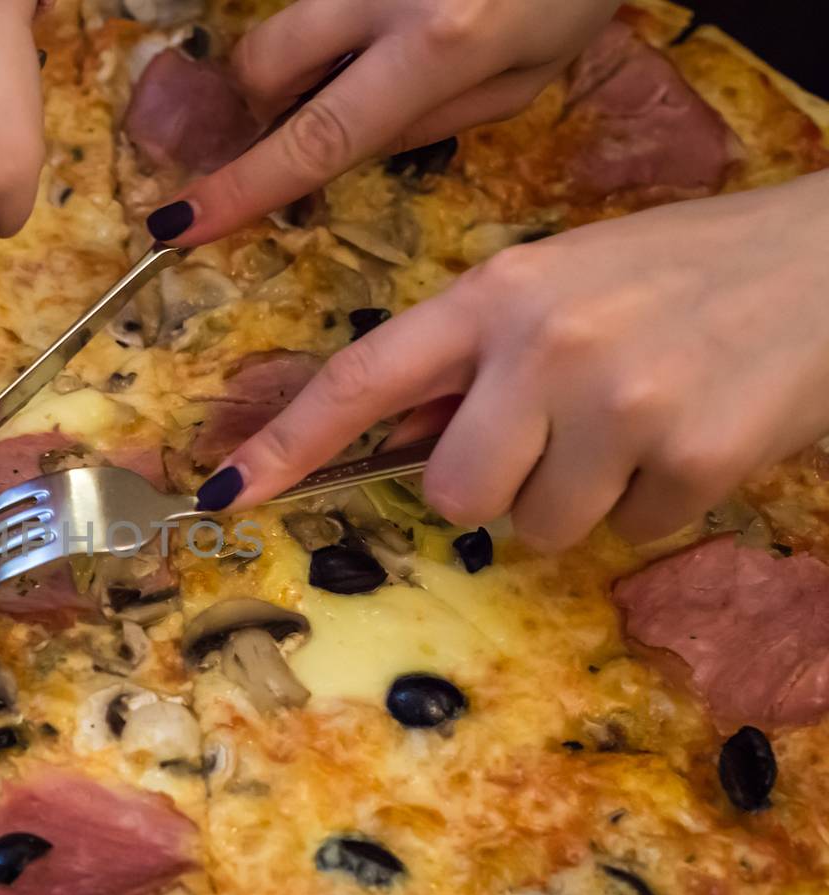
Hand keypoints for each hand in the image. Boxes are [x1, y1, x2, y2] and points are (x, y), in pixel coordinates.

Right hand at [145, 0, 620, 243]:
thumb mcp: (523, 78)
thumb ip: (427, 123)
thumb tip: (340, 150)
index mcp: (437, 46)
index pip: (316, 136)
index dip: (242, 187)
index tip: (179, 223)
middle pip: (264, 63)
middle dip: (259, 103)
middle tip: (292, 117)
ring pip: (285, 20)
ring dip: (301, 53)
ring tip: (364, 52)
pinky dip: (330, 18)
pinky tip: (389, 19)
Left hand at [202, 172, 828, 549]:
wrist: (826, 263)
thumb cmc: (676, 274)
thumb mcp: (559, 285)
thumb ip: (476, 356)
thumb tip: (398, 443)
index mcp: (497, 293)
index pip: (364, 377)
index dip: (287, 441)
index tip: (224, 490)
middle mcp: (546, 346)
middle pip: (451, 492)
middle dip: (490, 487)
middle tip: (551, 442)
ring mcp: (621, 405)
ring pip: (538, 528)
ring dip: (578, 499)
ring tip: (635, 425)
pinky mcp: (694, 460)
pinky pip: (628, 533)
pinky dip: (652, 503)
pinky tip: (689, 435)